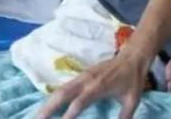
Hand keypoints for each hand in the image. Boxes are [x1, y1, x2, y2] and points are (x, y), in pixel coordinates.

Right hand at [35, 52, 149, 118]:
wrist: (131, 57)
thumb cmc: (132, 79)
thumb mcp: (132, 100)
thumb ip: (124, 116)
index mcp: (97, 87)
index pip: (78, 103)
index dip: (68, 115)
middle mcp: (85, 81)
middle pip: (61, 94)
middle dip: (47, 108)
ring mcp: (81, 77)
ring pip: (59, 90)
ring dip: (47, 103)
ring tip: (38, 116)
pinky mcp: (80, 76)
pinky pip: (63, 87)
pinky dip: (53, 98)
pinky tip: (48, 107)